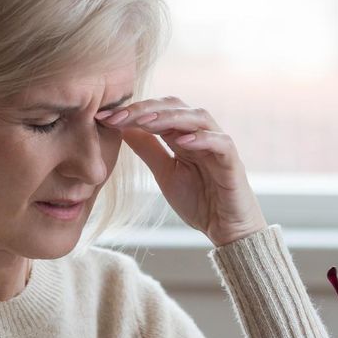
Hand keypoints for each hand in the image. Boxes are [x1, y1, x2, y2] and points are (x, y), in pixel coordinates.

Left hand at [97, 96, 266, 246]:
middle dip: (146, 109)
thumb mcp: (165, 173)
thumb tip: (123, 127)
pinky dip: (203, 138)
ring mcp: (219, 145)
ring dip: (170, 117)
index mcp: (183, 135)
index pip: (158, 112)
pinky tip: (182, 141)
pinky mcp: (233, 162)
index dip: (132, 111)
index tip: (104, 117)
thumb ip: (148, 150)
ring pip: (197, 117)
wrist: (225, 230)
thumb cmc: (200, 201)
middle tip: (119, 116)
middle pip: (176, 107)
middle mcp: (201, 134)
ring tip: (146, 122)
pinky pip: (221, 142)